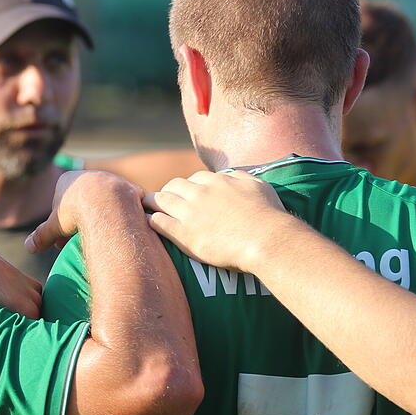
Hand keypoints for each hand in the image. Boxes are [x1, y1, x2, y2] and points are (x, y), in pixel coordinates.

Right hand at [26, 171, 142, 253]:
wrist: (109, 203)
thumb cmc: (77, 212)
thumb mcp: (55, 226)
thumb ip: (42, 235)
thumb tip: (28, 247)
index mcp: (68, 179)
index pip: (61, 205)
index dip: (60, 226)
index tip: (61, 243)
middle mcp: (91, 176)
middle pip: (83, 204)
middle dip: (80, 225)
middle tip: (79, 245)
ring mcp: (112, 181)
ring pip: (104, 205)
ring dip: (100, 222)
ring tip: (100, 243)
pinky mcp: (130, 190)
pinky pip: (123, 208)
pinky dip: (119, 220)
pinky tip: (118, 235)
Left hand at [143, 170, 288, 272]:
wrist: (266, 239)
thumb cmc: (268, 214)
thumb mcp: (258, 185)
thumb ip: (241, 177)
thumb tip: (232, 175)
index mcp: (215, 180)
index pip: (194, 178)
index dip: (189, 187)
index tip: (187, 195)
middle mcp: (199, 193)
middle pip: (173, 186)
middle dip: (168, 192)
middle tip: (164, 201)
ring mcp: (189, 213)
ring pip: (160, 200)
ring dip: (153, 202)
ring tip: (148, 206)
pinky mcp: (183, 234)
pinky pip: (158, 222)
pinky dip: (151, 220)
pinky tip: (149, 222)